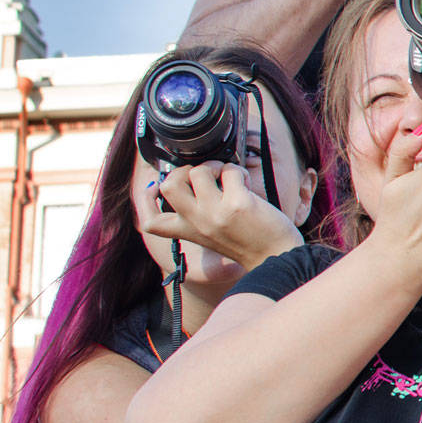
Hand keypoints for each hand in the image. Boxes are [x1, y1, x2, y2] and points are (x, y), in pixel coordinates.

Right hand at [136, 163, 303, 270]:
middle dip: (184, 170)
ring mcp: (216, 214)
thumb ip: (199, 213)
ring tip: (228, 175)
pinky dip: (238, 171)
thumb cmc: (249, 241)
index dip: (144, 200)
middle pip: (168, 186)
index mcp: (189, 231)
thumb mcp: (213, 233)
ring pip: (198, 171)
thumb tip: (195, 175)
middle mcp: (198, 223)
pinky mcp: (237, 205)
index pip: (149, 222)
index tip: (153, 187)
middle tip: (205, 174)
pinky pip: (230, 171)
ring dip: (215, 165)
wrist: (276, 258)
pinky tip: (246, 183)